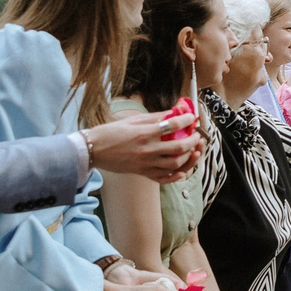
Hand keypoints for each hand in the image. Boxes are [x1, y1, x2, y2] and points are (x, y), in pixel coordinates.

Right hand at [86, 107, 201, 183]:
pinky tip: (182, 170)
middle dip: (193, 141)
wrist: (93, 150)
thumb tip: (173, 112)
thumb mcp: (132, 120)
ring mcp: (145, 164)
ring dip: (188, 157)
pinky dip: (175, 176)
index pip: (173, 125)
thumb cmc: (111, 132)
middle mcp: (147, 150)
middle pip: (179, 147)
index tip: (193, 117)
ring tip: (193, 150)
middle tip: (196, 135)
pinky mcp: (142, 173)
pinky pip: (163, 178)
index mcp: (144, 133)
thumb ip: (154, 117)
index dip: (187, 120)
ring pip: (175, 165)